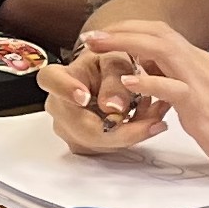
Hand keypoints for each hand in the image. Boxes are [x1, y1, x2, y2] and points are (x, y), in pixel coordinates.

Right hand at [40, 46, 169, 153]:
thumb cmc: (107, 65)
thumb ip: (115, 80)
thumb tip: (113, 107)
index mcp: (57, 77)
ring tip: (156, 114)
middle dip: (125, 128)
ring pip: (101, 142)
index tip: (84, 96)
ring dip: (133, 131)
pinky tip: (145, 121)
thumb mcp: (116, 61)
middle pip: (85, 127)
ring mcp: (68, 130)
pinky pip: (109, 147)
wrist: (107, 78)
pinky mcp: (83, 145)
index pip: (52, 81)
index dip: (66, 90)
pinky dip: (131, 135)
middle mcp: (57, 106)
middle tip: (155, 119)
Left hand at [59, 19, 208, 191]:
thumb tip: (147, 71)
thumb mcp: (198, 98)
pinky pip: (173, 88)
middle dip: (121, 31)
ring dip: (126, 45)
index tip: (103, 36)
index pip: (161, 33)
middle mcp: (200, 64)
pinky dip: (148, 82)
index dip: (129, 30)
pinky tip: (126, 82)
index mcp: (199, 62)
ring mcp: (203, 82)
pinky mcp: (204, 106)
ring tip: (99, 48)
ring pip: (163, 50)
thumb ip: (175, 81)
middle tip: (90, 37)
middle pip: (157, 33)